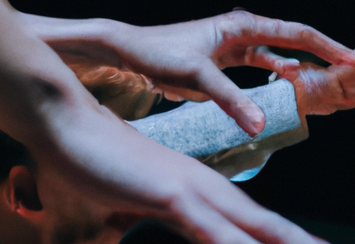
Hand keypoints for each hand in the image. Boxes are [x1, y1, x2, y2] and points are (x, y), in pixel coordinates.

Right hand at [38, 97, 326, 243]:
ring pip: (253, 231)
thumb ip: (144, 225)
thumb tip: (141, 230)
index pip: (256, 227)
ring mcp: (193, 189)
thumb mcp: (126, 207)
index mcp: (202, 192)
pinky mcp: (172, 193)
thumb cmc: (93, 165)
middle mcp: (208, 188)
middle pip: (269, 228)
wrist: (68, 123)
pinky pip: (211, 231)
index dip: (286, 242)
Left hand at [42, 11, 354, 134]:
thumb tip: (261, 125)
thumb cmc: (159, 54)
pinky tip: (290, 87)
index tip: (354, 58)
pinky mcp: (226, 60)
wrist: (129, 50)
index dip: (327, 45)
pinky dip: (280, 74)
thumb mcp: (196, 78)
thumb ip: (231, 100)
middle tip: (354, 68)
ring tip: (329, 79)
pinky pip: (263, 66)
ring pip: (279, 53)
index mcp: (242, 25)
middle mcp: (243, 30)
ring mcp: (236, 44)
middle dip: (323, 52)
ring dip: (303, 64)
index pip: (295, 33)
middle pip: (294, 39)